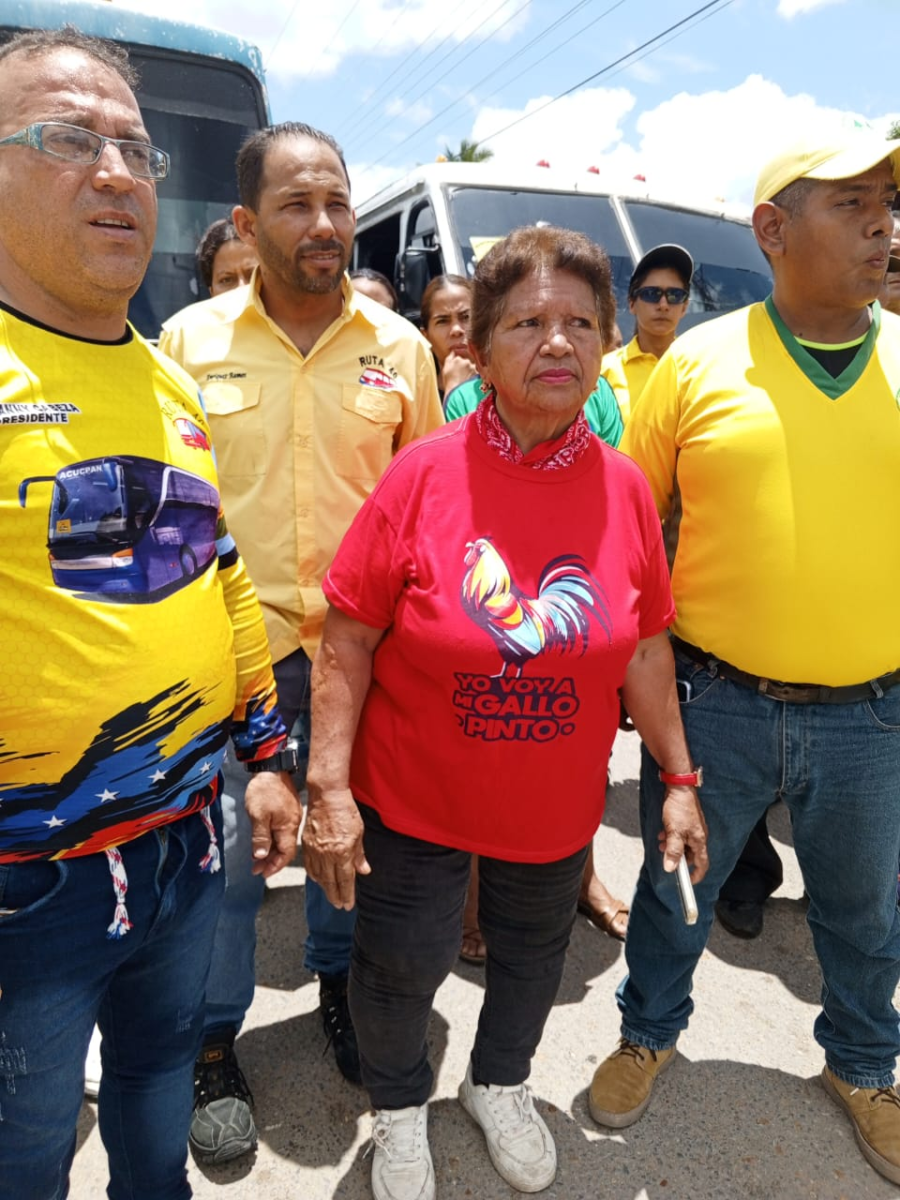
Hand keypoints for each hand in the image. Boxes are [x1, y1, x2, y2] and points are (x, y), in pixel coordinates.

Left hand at [244, 771, 301, 877]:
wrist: (271, 767)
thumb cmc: (264, 790)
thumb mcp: (258, 816)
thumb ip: (260, 837)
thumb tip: (260, 857)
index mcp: (288, 827)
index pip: (286, 854)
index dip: (275, 866)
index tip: (263, 873)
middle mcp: (292, 824)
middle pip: (285, 849)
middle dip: (270, 861)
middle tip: (256, 869)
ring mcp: (290, 816)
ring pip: (282, 840)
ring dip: (270, 851)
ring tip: (256, 858)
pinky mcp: (287, 810)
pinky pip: (281, 831)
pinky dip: (272, 839)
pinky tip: (263, 841)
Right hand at [301, 787, 370, 909]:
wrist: (326, 796)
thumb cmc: (345, 811)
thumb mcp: (359, 833)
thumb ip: (360, 855)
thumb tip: (364, 871)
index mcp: (342, 852)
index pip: (345, 880)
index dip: (347, 894)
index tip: (348, 904)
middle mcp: (327, 854)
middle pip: (331, 882)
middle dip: (336, 896)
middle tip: (340, 906)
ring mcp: (315, 850)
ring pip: (319, 876)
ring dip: (325, 889)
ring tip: (331, 896)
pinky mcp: (306, 845)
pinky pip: (310, 866)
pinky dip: (314, 875)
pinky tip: (318, 880)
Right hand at [441, 350, 477, 396]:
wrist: (457, 392)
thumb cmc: (449, 381)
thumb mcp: (445, 368)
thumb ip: (449, 358)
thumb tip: (453, 352)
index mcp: (458, 359)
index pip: (458, 359)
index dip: (456, 365)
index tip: (455, 371)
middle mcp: (467, 361)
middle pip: (466, 362)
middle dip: (463, 368)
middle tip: (459, 376)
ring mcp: (473, 368)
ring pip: (471, 368)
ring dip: (468, 372)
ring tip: (463, 380)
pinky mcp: (477, 374)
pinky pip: (475, 373)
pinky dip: (473, 376)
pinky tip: (468, 382)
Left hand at [657, 785, 708, 882]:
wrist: (679, 787)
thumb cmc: (678, 808)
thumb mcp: (673, 832)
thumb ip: (673, 851)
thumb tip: (670, 868)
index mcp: (700, 841)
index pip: (702, 864)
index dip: (696, 875)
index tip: (689, 883)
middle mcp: (699, 835)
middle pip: (692, 855)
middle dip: (679, 858)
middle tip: (667, 858)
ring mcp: (694, 828)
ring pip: (684, 844)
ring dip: (673, 847)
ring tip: (661, 844)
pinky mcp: (687, 821)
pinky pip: (681, 834)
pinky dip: (672, 837)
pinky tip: (663, 833)